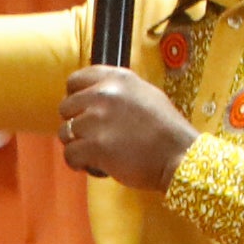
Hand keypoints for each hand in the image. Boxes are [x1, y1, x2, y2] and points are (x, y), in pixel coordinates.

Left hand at [58, 65, 190, 189]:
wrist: (179, 155)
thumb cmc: (165, 129)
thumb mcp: (145, 94)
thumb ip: (117, 91)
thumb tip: (93, 93)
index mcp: (117, 78)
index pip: (75, 81)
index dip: (74, 97)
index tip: (81, 110)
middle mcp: (104, 94)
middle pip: (65, 107)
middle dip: (75, 123)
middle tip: (92, 136)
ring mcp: (98, 119)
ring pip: (64, 132)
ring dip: (77, 144)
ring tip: (95, 152)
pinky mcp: (95, 146)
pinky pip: (69, 154)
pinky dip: (78, 163)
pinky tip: (93, 165)